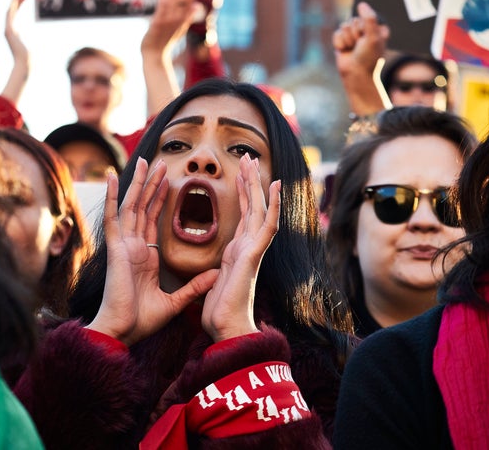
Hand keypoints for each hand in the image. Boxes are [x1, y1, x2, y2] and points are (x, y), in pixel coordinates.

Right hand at [5, 0, 28, 63]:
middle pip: (11, 11)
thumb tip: (44, 42)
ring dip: (14, 3)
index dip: (19, 4)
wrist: (25, 63)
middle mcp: (9, 30)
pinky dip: (12, 8)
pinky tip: (16, 1)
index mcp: (14, 32)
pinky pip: (10, 16)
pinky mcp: (9, 31)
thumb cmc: (29, 57)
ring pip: (9, 12)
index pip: (15, 14)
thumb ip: (34, 41)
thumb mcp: (33, 45)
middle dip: (17, 1)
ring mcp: (8, 30)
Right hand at [86, 158, 217, 345]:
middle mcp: (132, 247)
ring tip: (146, 161)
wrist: (122, 333)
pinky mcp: (115, 249)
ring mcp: (123, 246)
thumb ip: (194, 286)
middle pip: (143, 208)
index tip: (168, 180)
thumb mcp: (175, 301)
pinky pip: (112, 218)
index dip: (160, 199)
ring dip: (139, 183)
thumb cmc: (141, 321)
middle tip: (160, 163)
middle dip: (152, 184)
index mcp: (144, 257)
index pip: (152, 220)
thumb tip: (217, 273)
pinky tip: (111, 178)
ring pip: (131, 206)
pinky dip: (110, 197)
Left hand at [141, 0, 200, 55]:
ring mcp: (169, 21)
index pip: (191, 0)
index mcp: (185, 20)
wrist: (154, 55)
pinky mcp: (158, 23)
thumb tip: (197, 5)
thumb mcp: (179, 28)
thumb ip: (187, 16)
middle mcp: (179, 20)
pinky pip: (162, 6)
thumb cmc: (164, 40)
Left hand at [201, 155, 280, 342]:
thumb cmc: (220, 314)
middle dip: (249, 182)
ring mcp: (252, 251)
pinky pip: (265, 225)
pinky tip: (274, 185)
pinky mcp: (252, 255)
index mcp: (238, 253)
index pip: (243, 217)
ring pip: (259, 210)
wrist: (227, 331)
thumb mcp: (214, 286)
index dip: (242, 195)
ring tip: (253, 161)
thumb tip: (216, 272)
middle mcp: (248, 248)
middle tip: (247, 158)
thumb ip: (217, 275)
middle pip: (252, 208)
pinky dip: (272, 204)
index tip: (240, 175)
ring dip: (257, 184)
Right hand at [332, 1, 388, 76]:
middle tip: (359, 47)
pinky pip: (336, 34)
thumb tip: (361, 4)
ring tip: (353, 50)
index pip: (365, 17)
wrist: (356, 75)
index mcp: (376, 28)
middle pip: (353, 21)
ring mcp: (353, 36)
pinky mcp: (342, 41)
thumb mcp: (373, 37)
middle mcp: (365, 30)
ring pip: (344, 27)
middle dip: (354, 35)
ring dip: (347, 40)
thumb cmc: (369, 58)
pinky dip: (339, 43)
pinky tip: (345, 51)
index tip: (368, 41)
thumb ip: (369, 18)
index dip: (364, 29)